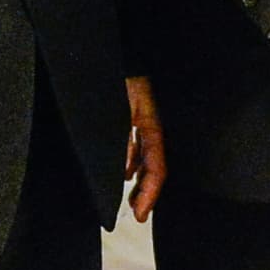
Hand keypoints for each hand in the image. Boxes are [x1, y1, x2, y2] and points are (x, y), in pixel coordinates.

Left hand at [122, 76, 166, 218]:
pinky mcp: (133, 116)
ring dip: (139, 179)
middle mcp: (150, 126)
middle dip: (147, 192)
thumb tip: (127, 171)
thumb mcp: (120, 110)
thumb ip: (124, 139)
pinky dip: (132, 163)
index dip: (150, 195)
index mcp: (152, 126)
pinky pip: (138, 146)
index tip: (140, 216)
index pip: (157, 169)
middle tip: (138, 214)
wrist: (112, 53)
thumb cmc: (116, 76)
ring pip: (145, 158)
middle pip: (154, 167)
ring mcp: (143, 121)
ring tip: (131, 199)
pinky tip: (126, 173)